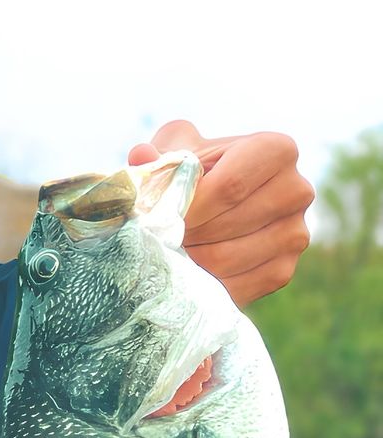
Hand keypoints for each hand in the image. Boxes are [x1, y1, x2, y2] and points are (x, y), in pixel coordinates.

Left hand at [127, 121, 313, 305]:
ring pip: (229, 258)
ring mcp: (295, 234)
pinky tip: (185, 273)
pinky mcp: (283, 270)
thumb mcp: (174, 155)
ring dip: (189, 261)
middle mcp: (296, 190)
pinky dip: (203, 284)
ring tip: (165, 254)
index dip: (190, 207)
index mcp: (275, 150)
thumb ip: (157, 155)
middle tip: (155, 241)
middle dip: (185, 235)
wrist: (209, 211)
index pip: (230, 186)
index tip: (159, 218)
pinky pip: (239, 286)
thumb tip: (140, 156)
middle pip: (229, 224)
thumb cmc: (190, 176)